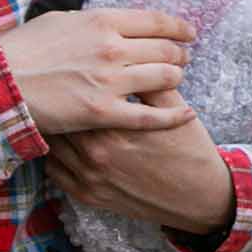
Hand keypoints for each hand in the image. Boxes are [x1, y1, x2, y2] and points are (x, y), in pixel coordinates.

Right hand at [0, 9, 195, 135]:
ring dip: (176, 79)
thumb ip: (93, 24)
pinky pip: (151, 115)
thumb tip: (112, 24)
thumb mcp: (60, 21)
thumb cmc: (22, 50)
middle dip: (180, 54)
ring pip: (165, 78)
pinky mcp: (104, 113)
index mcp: (102, 21)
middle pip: (166, 49)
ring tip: (176, 81)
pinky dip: (174, 114)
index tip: (189, 33)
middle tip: (183, 59)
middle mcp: (112, 48)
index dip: (179, 27)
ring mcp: (110, 81)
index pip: (156, 21)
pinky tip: (187, 113)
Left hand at [45, 89, 236, 235]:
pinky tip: (62, 142)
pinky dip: (54, 156)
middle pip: (62, 121)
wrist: (197, 197)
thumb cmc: (188, 151)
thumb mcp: (175, 111)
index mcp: (116, 129)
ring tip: (59, 111)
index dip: (76, 82)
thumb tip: (134, 54)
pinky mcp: (87, 195)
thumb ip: (152, 82)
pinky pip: (56, 172)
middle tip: (62, 87)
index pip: (80, 98)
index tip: (75, 72)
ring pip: (55, 146)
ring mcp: (88, 178)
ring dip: (55, 128)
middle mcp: (96, 155)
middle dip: (62, 103)